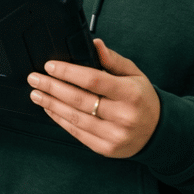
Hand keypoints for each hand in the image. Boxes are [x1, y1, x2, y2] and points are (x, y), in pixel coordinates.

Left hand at [28, 39, 159, 157]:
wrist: (158, 132)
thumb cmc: (142, 100)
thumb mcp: (134, 75)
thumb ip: (113, 60)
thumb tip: (95, 44)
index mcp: (130, 94)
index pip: (93, 80)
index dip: (68, 72)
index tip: (50, 66)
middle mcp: (122, 116)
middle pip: (79, 99)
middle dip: (52, 87)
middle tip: (35, 79)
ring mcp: (113, 135)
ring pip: (75, 118)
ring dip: (51, 104)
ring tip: (36, 93)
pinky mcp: (105, 149)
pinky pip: (77, 132)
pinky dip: (59, 119)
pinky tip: (50, 109)